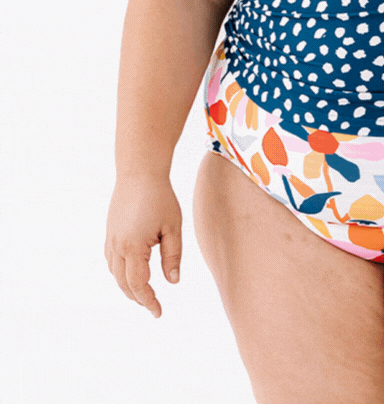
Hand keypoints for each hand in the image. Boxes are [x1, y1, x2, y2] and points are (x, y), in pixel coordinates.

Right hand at [105, 175, 182, 317]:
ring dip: (128, 286)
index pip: (139, 285)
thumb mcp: (173, 227)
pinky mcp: (109, 232)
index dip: (148, 301)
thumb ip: (173, 256)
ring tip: (144, 293)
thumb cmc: (160, 198)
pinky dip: (120, 273)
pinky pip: (111, 261)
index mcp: (134, 248)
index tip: (158, 312)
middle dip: (138, 297)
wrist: (139, 173)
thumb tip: (173, 282)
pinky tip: (131, 272)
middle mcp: (118, 247)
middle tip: (153, 306)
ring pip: (115, 274)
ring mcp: (111, 239)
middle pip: (124, 284)